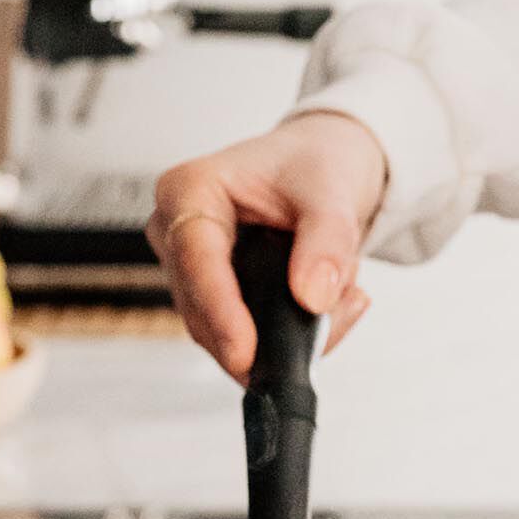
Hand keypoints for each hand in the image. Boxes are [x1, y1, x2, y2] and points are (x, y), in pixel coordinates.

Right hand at [147, 112, 386, 381]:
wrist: (319, 170)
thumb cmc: (312, 165)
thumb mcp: (331, 190)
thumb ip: (327, 241)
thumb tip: (313, 297)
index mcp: (188, 190)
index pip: (194, 260)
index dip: (219, 311)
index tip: (244, 353)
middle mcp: (176, 234)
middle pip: (202, 310)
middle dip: (265, 332)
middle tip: (329, 324)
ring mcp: (190, 272)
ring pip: (222, 335)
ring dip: (285, 333)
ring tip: (342, 297)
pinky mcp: (212, 300)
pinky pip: (243, 339)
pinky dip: (291, 335)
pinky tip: (329, 309)